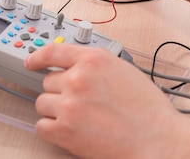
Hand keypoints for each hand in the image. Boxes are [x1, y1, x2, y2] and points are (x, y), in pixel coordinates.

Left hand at [24, 43, 189, 157]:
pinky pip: (41, 126)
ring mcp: (69, 104)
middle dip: (61, 91)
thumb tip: (75, 68)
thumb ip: (96, 65)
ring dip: (56, 110)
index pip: (54, 51)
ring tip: (80, 118)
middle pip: (48, 81)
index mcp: (93, 60)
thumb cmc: (147, 108)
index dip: (38, 56)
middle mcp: (78, 78)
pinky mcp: (64, 130)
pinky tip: (71, 131)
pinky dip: (52, 130)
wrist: (157, 138)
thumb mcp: (123, 70)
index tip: (31, 61)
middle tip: (81, 103)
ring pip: (42, 103)